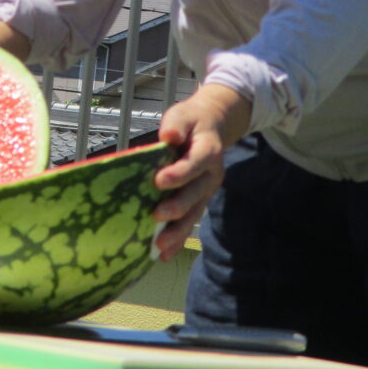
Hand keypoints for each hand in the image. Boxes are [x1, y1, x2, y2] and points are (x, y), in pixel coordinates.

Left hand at [154, 84, 251, 261]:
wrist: (210, 127)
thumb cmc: (191, 122)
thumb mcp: (183, 114)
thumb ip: (177, 123)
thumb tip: (168, 134)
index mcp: (209, 151)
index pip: (195, 164)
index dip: (179, 173)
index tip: (158, 180)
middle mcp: (211, 175)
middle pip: (195, 194)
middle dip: (176, 207)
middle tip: (155, 215)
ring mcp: (206, 192)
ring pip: (194, 214)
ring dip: (177, 231)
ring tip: (159, 245)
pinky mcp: (198, 202)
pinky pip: (189, 222)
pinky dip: (178, 239)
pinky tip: (164, 254)